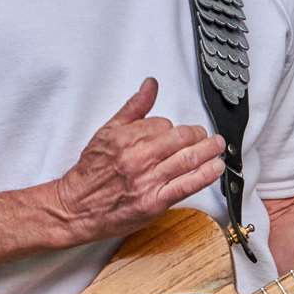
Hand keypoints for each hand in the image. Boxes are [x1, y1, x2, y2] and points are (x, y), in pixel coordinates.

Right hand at [54, 77, 225, 243]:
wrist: (75, 207)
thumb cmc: (91, 172)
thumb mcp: (107, 131)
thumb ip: (134, 108)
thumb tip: (150, 85)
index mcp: (126, 137)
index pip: (164, 124)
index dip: (173, 127)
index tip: (177, 132)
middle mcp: (138, 157)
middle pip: (181, 138)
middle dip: (198, 135)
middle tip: (206, 136)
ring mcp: (147, 180)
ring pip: (188, 159)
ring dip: (209, 151)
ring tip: (217, 147)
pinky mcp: (154, 202)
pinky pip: (187, 185)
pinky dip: (206, 175)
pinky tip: (216, 167)